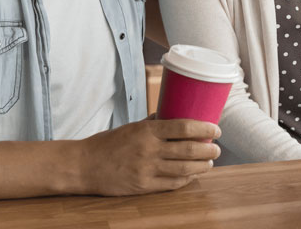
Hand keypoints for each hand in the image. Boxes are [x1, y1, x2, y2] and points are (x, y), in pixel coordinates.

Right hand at [78, 118, 220, 195]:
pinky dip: (186, 179)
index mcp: (147, 131)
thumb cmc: (108, 143)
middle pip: (189, 150)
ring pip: (184, 168)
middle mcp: (149, 150)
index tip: (216, 129)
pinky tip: (193, 175)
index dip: (204, 128)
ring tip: (210, 163)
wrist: (83, 166)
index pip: (184, 127)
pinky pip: (172, 183)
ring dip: (202, 166)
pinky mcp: (143, 186)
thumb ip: (154, 123)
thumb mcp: (131, 127)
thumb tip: (175, 114)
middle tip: (216, 149)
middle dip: (208, 150)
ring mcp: (146, 169)